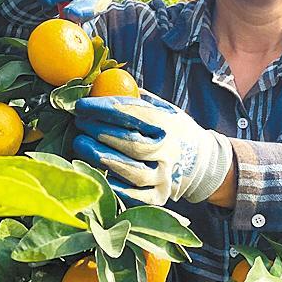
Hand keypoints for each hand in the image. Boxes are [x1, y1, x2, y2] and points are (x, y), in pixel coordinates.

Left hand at [72, 92, 232, 205]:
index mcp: (169, 125)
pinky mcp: (161, 196)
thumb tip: (100, 85)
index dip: (104, 109)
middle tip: (79, 123)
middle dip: (100, 132)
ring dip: (103, 158)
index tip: (81, 105)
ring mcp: (166, 176)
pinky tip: (99, 174)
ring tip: (80, 144)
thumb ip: (136, 99)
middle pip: (132, 144)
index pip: (134, 115)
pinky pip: (138, 196)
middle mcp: (169, 152)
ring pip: (134, 172)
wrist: (202, 161)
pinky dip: (119, 189)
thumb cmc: (172, 129)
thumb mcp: (163, 108)